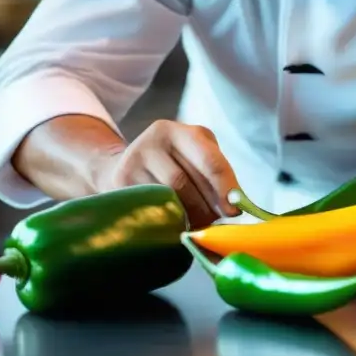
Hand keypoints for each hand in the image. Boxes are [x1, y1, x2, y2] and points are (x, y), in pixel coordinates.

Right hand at [91, 120, 241, 229]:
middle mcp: (153, 141)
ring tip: (198, 223)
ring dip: (187, 216)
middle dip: (205, 206)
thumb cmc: (171, 163)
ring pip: (166, 197)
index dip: (225, 187)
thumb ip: (215, 172)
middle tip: (217, 220)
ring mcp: (132, 161)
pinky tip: (177, 224)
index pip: (208, 160)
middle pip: (185, 182)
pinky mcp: (120, 183)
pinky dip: (168, 220)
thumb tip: (236, 203)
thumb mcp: (194, 155)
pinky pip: (150, 207)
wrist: (122, 166)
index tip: (235, 210)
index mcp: (177, 131)